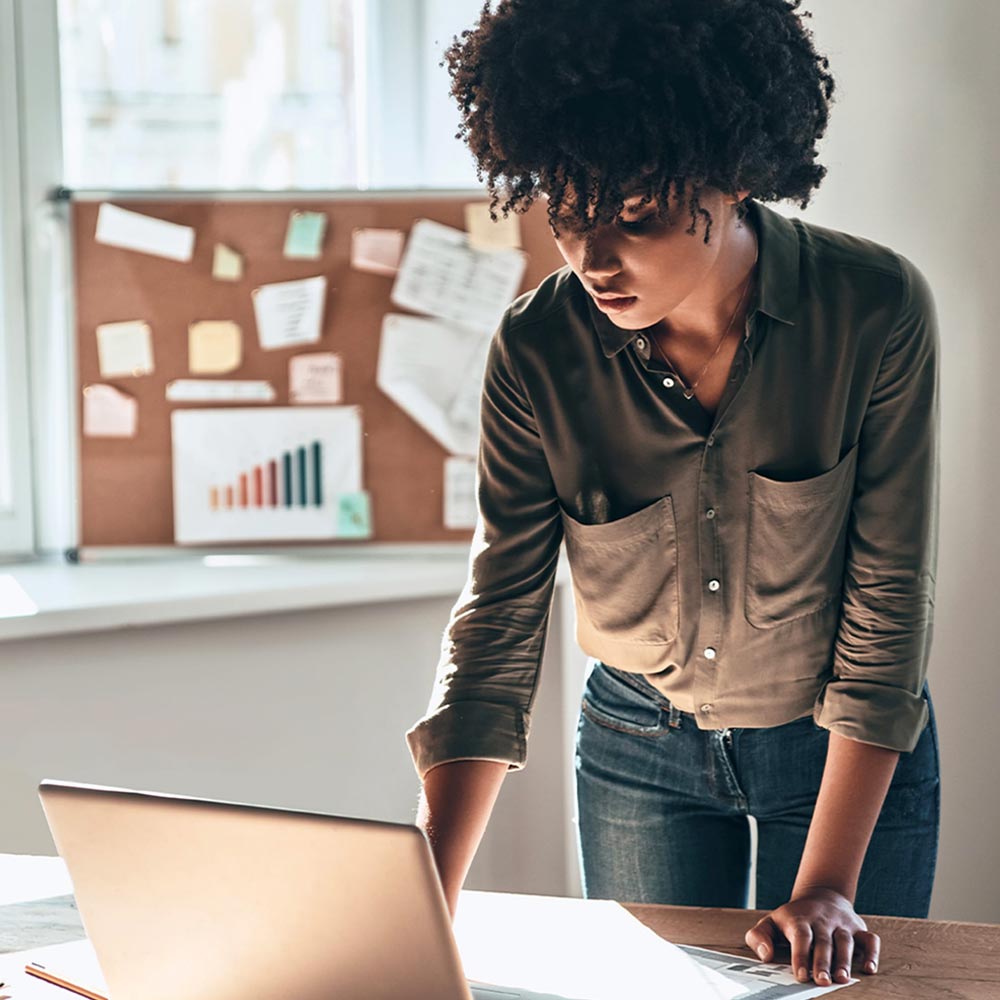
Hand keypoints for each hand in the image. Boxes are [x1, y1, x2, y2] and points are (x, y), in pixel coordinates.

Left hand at [744, 888, 880, 985]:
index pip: (800, 936)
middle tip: (821, 981)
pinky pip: (870, 939)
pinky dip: (872, 953)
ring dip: (844, 960)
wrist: (821, 893)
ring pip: (845, 941)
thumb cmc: (792, 918)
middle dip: (822, 962)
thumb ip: (759, 937)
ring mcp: (841, 923)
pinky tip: (869, 969)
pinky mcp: (858, 927)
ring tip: (842, 979)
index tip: (800, 975)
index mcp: (799, 919)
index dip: (800, 955)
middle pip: (823, 941)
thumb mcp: (771, 922)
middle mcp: (822, 920)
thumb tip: (765, 956)